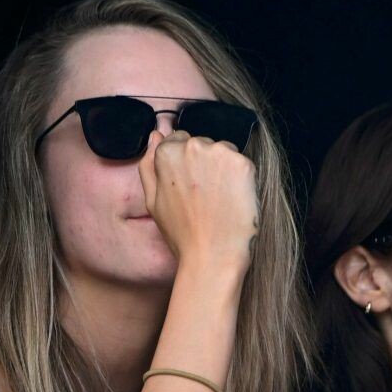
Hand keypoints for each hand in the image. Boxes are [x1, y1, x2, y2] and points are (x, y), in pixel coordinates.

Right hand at [137, 128, 258, 271]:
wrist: (212, 255)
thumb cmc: (182, 233)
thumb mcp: (153, 201)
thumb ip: (149, 165)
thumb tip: (155, 136)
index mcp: (167, 154)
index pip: (179, 140)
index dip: (185, 163)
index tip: (190, 183)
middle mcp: (193, 147)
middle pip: (203, 143)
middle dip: (205, 163)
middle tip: (205, 195)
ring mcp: (219, 153)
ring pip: (224, 151)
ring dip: (223, 169)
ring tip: (219, 199)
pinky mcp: (242, 164)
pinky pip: (242, 163)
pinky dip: (241, 179)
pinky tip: (233, 199)